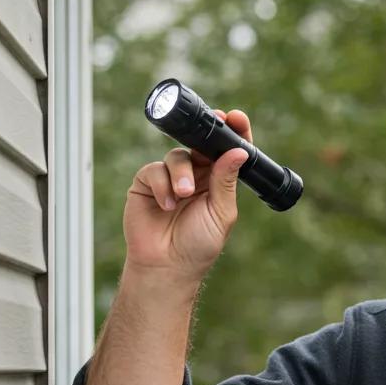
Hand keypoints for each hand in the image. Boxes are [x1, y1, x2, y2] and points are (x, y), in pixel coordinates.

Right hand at [123, 109, 252, 282]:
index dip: (233, 133)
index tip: (237, 118)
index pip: (227, 152)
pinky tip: (167, 204)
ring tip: (183, 195)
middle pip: (201, 144)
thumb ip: (226, 181)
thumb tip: (238, 152)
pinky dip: (162, 185)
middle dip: (207, 133)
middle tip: (215, 122)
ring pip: (178, 155)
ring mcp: (171, 178)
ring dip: (182, 173)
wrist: (166, 267)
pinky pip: (154, 170)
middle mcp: (196, 176)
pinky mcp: (147, 183)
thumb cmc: (198, 245)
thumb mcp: (221, 213)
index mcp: (218, 182)